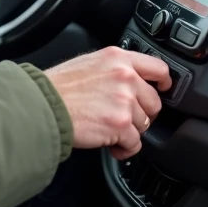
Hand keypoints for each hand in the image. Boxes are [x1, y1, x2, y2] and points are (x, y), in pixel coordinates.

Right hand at [43, 47, 170, 159]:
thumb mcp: (89, 64)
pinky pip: (135, 143)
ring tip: (109, 130)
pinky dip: (124, 148)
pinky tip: (110, 144)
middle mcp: (125, 76)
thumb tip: (130, 81)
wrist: (43, 106)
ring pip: (144, 124)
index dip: (164, 82)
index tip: (164, 89)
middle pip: (154, 102)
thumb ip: (113, 69)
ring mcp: (125, 100)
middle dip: (141, 114)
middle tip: (123, 118)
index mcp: (117, 58)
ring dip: (129, 131)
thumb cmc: (58, 88)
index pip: (157, 67)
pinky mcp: (121, 124)